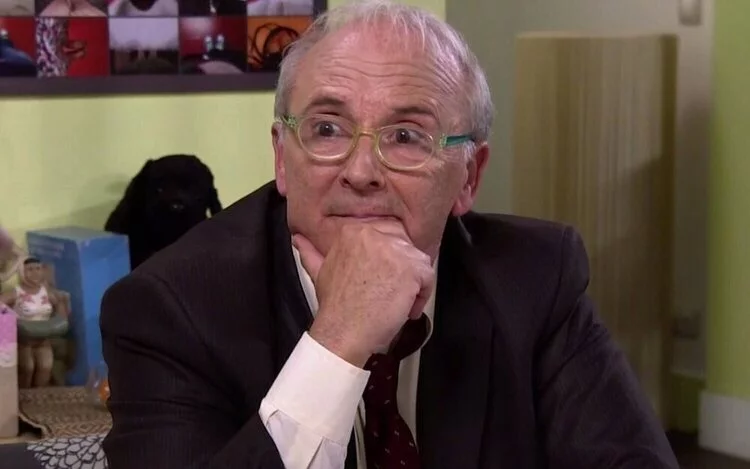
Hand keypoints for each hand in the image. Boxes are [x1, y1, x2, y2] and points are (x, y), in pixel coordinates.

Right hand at [293, 222, 434, 367]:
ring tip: (398, 303)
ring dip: (414, 284)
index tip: (383, 279)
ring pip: (419, 262)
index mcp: (354, 231)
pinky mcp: (410, 270)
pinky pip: (429, 277)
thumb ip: (312, 251)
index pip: (388, 235)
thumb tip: (298, 238)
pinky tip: (406, 310)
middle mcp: (375, 235)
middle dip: (403, 270)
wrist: (343, 332)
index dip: (390, 260)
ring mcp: (394, 251)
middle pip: (405, 247)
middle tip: (391, 293)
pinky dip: (422, 296)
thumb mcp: (319, 271)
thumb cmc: (335, 306)